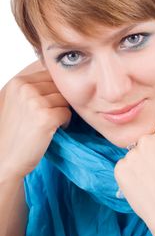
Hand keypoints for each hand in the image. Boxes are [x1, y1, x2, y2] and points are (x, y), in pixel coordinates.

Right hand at [0, 60, 71, 180]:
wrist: (4, 159)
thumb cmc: (13, 131)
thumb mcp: (16, 101)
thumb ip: (32, 87)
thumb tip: (57, 76)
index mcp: (18, 82)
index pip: (50, 75)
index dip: (54, 90)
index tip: (49, 104)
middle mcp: (25, 88)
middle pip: (59, 86)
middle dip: (59, 100)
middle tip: (51, 115)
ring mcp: (35, 102)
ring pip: (65, 99)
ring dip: (62, 111)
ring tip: (51, 123)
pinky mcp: (46, 117)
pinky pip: (68, 113)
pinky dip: (65, 122)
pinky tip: (53, 129)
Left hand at [114, 126, 154, 235]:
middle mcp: (146, 140)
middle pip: (146, 143)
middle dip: (150, 155)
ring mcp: (131, 154)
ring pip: (134, 156)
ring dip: (139, 165)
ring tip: (151, 183)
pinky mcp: (119, 168)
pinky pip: (123, 167)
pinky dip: (129, 176)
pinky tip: (141, 187)